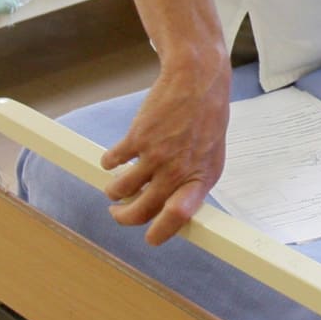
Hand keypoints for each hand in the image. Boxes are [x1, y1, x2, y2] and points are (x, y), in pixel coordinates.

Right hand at [101, 57, 230, 244]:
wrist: (197, 81)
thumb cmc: (206, 117)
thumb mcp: (211, 156)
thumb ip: (192, 183)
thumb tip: (175, 209)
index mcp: (199, 178)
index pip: (179, 217)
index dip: (161, 233)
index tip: (150, 238)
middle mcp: (177, 170)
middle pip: (142, 209)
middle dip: (124, 217)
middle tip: (119, 213)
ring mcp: (155, 155)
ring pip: (120, 189)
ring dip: (113, 191)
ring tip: (115, 186)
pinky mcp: (137, 138)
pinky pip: (112, 162)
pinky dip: (109, 163)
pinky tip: (113, 159)